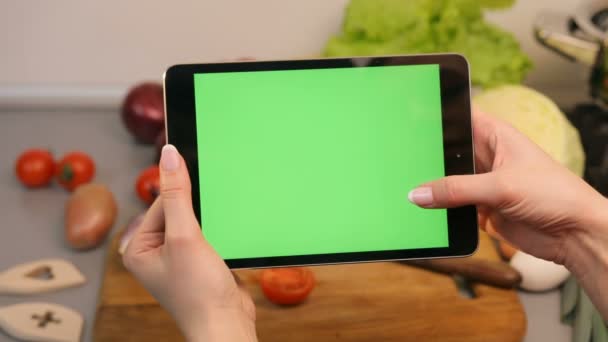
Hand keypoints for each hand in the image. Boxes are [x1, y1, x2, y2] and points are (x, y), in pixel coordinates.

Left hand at [122, 145, 256, 341]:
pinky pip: (206, 237)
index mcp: (139, 249)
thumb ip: (177, 194)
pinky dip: (217, 233)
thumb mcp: (185, 236)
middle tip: (208, 221)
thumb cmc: (198, 292)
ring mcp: (177, 260)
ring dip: (209, 222)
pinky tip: (224, 239)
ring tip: (215, 236)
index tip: (198, 177)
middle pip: (176, 212)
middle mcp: (155, 254)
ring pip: (194, 223)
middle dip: (196, 211)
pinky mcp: (198, 264)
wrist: (226, 324)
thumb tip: (168, 155)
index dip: (180, 194)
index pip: (160, 204)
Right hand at [408, 111, 607, 317]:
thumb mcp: (501, 186)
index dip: (438, 115)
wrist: (575, 235)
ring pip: (448, 182)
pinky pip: (453, 207)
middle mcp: (488, 158)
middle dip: (429, 158)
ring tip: (408, 187)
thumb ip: (457, 189)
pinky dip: (441, 210)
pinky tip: (424, 211)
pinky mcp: (482, 209)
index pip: (461, 117)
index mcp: (496, 137)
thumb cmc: (555, 195)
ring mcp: (484, 184)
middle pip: (449, 153)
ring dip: (434, 187)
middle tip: (403, 160)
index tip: (409, 118)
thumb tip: (419, 193)